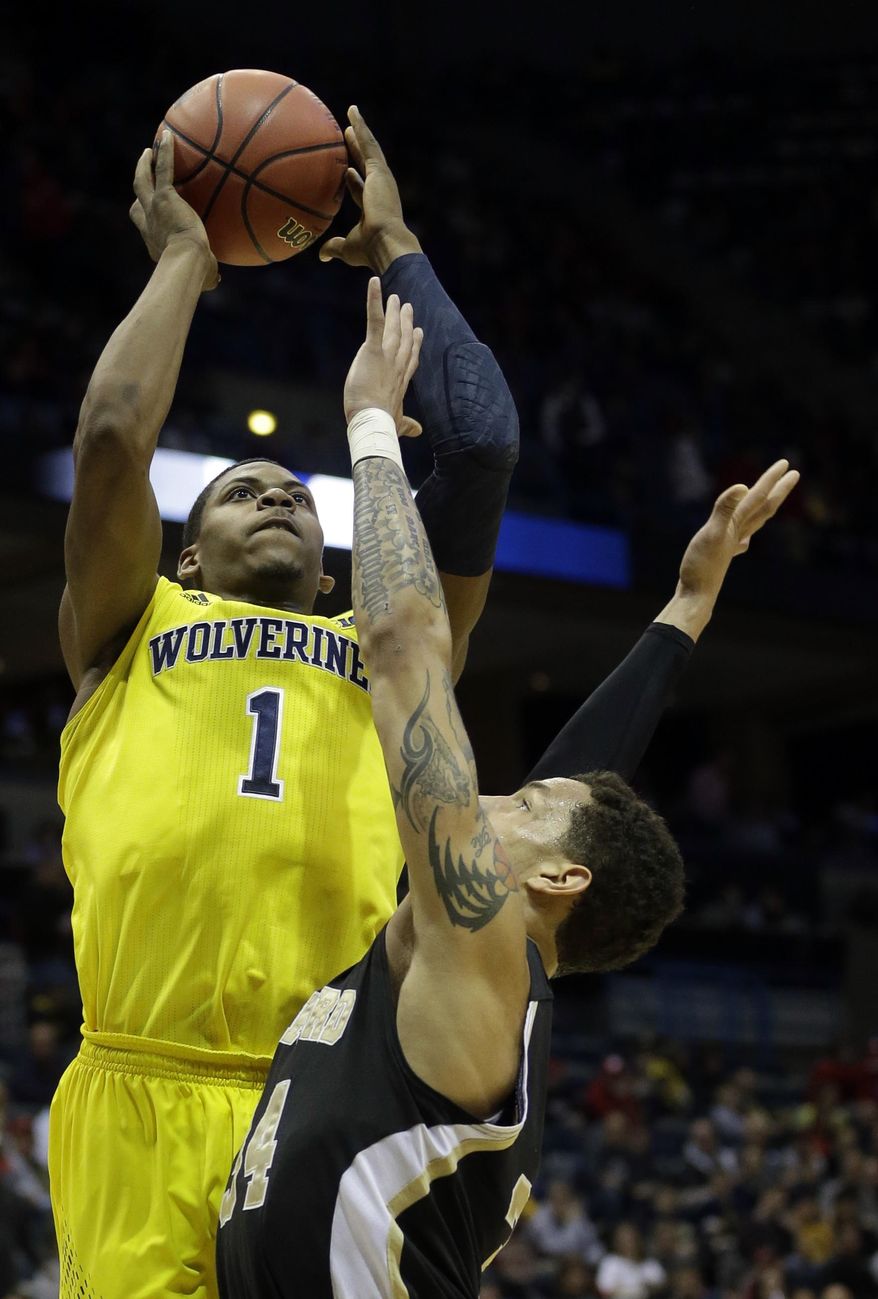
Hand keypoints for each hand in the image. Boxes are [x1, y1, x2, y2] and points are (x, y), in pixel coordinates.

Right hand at [129, 130, 218, 289]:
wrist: (187, 260)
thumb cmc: (195, 273)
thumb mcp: (201, 276)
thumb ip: (208, 276)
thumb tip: (217, 281)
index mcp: (154, 242)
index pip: (146, 227)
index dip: (145, 219)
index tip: (148, 214)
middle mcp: (149, 224)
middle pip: (137, 203)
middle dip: (139, 188)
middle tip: (143, 174)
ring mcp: (154, 208)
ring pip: (143, 181)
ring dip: (144, 165)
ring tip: (149, 150)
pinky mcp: (165, 197)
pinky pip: (163, 169)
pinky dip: (164, 152)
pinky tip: (167, 135)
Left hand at [319, 106, 420, 273]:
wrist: (386, 243)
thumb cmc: (369, 250)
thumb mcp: (348, 248)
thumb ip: (335, 247)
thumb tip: (322, 256)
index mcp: (373, 207)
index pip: (361, 190)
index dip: (353, 182)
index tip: (346, 172)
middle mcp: (379, 190)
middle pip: (366, 165)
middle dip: (358, 150)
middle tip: (349, 135)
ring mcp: (381, 179)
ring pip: (369, 149)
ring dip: (360, 132)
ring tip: (352, 114)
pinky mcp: (380, 171)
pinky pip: (368, 144)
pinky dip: (361, 128)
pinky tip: (352, 113)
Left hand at [344, 278, 422, 433]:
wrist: (374, 421)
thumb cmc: (383, 425)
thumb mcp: (397, 424)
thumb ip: (406, 424)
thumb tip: (417, 431)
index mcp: (401, 381)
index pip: (409, 359)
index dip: (414, 345)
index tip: (418, 333)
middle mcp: (397, 365)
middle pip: (403, 339)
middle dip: (405, 323)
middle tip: (407, 307)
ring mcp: (387, 355)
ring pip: (392, 328)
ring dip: (392, 311)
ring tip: (394, 298)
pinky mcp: (373, 349)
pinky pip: (374, 320)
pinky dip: (374, 300)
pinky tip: (374, 283)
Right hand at [677, 458, 798, 600]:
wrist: (696, 597)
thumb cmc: (701, 567)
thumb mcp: (711, 533)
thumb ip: (725, 510)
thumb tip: (743, 487)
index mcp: (736, 525)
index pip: (758, 497)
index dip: (770, 480)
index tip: (785, 464)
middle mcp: (738, 533)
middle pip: (764, 508)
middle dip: (778, 490)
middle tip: (793, 474)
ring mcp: (731, 546)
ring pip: (753, 523)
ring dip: (765, 508)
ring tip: (772, 500)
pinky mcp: (721, 556)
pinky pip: (739, 540)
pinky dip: (744, 535)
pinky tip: (744, 541)